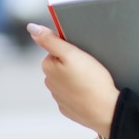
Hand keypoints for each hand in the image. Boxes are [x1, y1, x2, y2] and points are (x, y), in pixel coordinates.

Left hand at [27, 23, 119, 137]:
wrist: (107, 110)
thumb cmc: (91, 80)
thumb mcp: (71, 53)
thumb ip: (50, 40)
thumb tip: (32, 28)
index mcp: (48, 67)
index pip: (55, 49)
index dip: (70, 49)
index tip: (81, 55)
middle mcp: (50, 83)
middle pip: (60, 64)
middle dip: (72, 63)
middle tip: (88, 66)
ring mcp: (59, 98)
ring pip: (67, 80)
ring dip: (75, 77)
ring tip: (91, 79)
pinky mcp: (69, 108)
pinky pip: (73, 94)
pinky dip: (80, 91)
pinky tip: (90, 91)